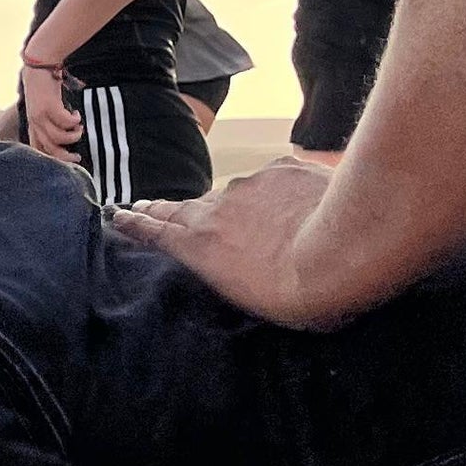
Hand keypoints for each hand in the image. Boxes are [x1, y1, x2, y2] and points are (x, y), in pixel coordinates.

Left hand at [18, 59, 79, 157]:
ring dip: (73, 136)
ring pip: (59, 138)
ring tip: (79, 128)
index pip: (38, 149)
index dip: (52, 159)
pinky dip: (75, 121)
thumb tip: (65, 133)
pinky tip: (77, 115)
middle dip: (66, 157)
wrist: (39, 65)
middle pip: (49, 149)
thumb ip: (49, 120)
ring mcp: (40, 115)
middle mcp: (34, 122)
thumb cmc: (44, 86)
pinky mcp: (49, 106)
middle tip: (78, 157)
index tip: (66, 160)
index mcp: (32, 124)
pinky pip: (65, 122)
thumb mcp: (43, 107)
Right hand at [112, 159, 362, 325]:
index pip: (157, 229)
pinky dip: (281, 192)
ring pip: (237, 195)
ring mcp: (250, 184)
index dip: (138, 223)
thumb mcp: (253, 298)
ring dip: (242, 208)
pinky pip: (275, 180)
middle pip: (184, 207)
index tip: (121, 214)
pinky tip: (301, 205)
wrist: (345, 249)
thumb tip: (241, 265)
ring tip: (261, 224)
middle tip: (149, 207)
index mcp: (200, 245)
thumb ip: (234, 272)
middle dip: (168, 209)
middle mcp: (215, 208)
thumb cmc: (301, 294)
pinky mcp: (283, 167)